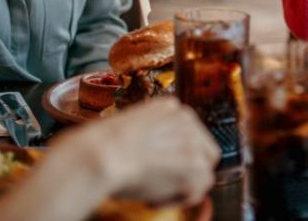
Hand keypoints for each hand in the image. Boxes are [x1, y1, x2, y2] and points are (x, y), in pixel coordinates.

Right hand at [64, 96, 219, 206]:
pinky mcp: (195, 165)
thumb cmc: (103, 146)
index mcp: (170, 107)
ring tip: (155, 193)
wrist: (103, 153)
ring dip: (182, 187)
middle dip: (190, 169)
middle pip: (205, 150)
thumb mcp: (131, 129)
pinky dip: (178, 200)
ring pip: (204, 172)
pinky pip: (197, 190)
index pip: (188, 133)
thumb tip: (155, 157)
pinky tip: (154, 199)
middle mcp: (186, 119)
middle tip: (166, 184)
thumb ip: (152, 137)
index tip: (160, 166)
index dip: (176, 154)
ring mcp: (193, 142)